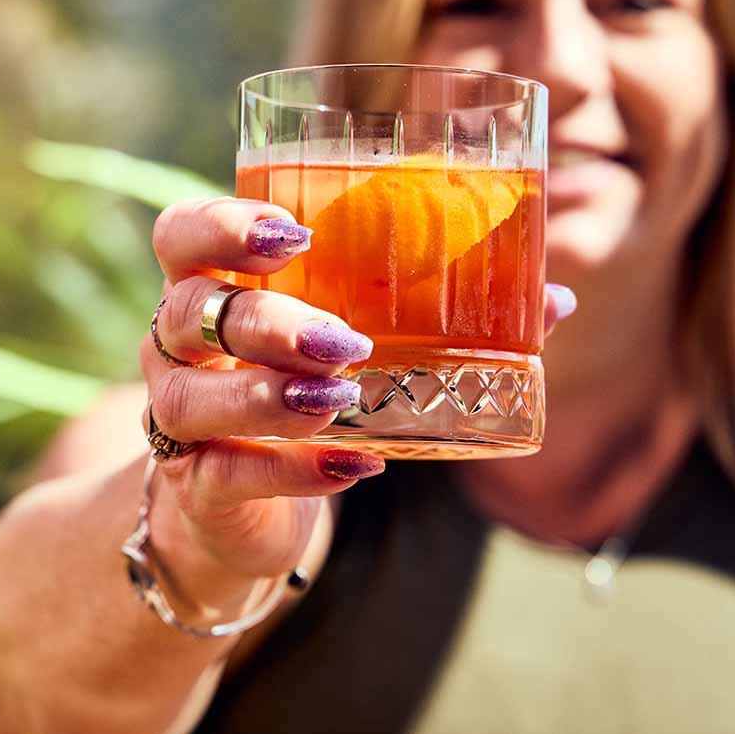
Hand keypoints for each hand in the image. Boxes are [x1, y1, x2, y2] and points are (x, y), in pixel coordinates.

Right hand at [142, 197, 577, 586]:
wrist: (245, 506)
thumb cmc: (307, 397)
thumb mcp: (360, 348)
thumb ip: (444, 319)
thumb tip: (556, 301)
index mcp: (213, 289)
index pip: (181, 236)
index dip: (222, 227)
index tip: (294, 235)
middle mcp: (177, 349)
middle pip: (190, 315)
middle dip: (267, 322)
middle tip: (345, 340)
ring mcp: (178, 420)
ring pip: (192, 400)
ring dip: (268, 398)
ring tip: (342, 400)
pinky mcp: (197, 486)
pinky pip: (227, 476)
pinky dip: (293, 472)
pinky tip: (355, 467)